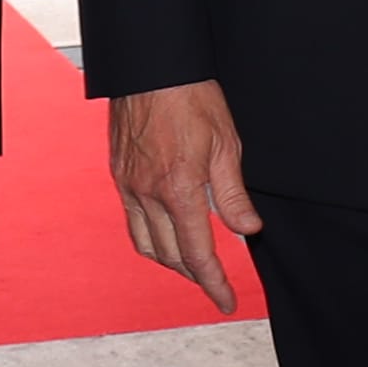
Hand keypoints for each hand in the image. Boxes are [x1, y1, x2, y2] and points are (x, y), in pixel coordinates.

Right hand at [108, 82, 261, 313]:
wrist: (150, 66)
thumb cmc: (191, 97)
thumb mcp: (227, 143)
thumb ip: (234, 194)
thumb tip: (248, 230)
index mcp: (179, 190)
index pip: (198, 254)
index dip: (214, 283)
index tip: (227, 301)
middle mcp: (148, 193)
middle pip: (171, 256)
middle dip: (195, 276)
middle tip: (215, 284)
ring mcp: (129, 185)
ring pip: (146, 244)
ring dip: (170, 261)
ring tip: (192, 264)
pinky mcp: (119, 174)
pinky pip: (132, 221)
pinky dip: (150, 238)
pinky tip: (166, 233)